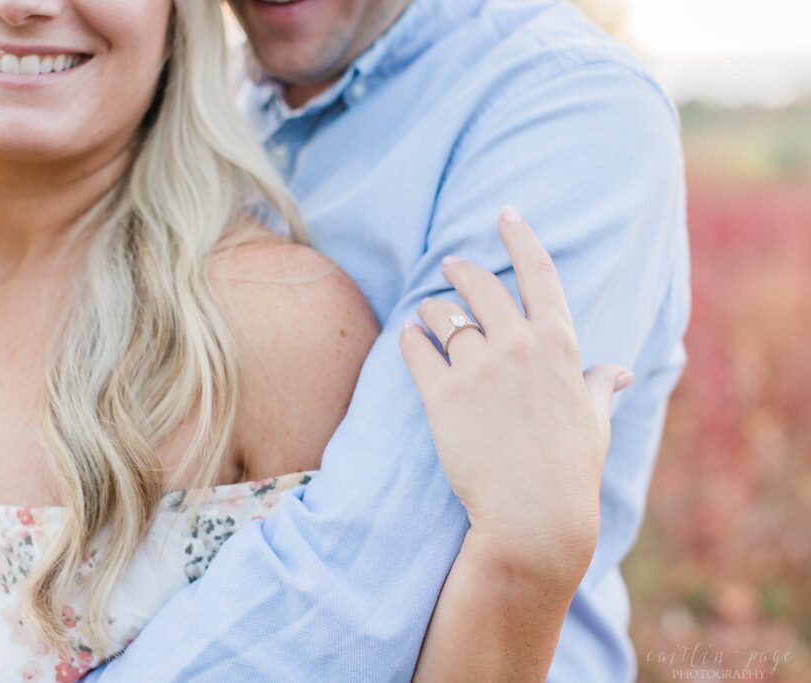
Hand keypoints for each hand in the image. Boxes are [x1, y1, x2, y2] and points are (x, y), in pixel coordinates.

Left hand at [399, 205, 632, 582]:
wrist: (534, 515)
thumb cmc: (570, 471)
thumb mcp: (594, 422)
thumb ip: (598, 387)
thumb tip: (617, 371)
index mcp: (559, 345)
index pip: (538, 273)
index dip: (520, 236)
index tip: (506, 213)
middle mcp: (518, 345)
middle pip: (480, 285)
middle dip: (461, 269)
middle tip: (450, 266)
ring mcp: (478, 368)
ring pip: (441, 314)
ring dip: (431, 309)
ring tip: (427, 313)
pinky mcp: (441, 394)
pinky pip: (415, 348)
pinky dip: (410, 339)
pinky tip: (410, 338)